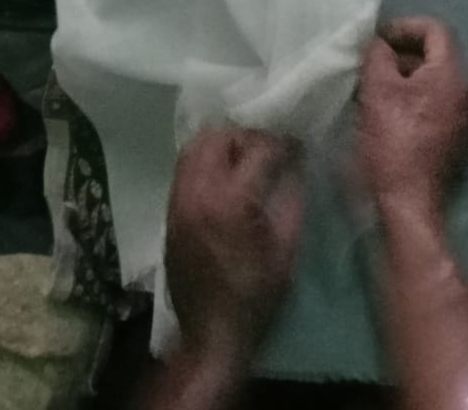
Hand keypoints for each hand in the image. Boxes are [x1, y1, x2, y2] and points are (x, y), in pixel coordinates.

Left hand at [165, 127, 305, 357]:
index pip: (258, 148)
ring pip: (193, 147)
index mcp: (231, 200)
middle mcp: (197, 191)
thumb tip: (297, 164)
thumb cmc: (256, 294)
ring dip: (222, 145)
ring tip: (246, 161)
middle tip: (269, 151)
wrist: (211, 332)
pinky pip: (184, 169)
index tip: (298, 148)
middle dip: (247, 136)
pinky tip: (225, 178)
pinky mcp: (169, 212)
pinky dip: (205, 162)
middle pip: (218, 136)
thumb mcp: (287, 247)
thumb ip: (292, 197)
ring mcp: (177, 200)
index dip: (283, 143)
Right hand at [356, 17, 467, 219]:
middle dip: (403, 56)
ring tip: (376, 92)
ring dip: (409, 80)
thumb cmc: (393, 144)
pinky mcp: (466, 140)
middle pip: (438, 56)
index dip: (402, 28)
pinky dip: (420, 102)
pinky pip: (443, 106)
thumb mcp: (376, 91)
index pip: (435, 29)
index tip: (375, 42)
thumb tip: (379, 42)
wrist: (411, 205)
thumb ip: (377, 55)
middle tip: (370, 67)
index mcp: (456, 74)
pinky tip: (393, 116)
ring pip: (439, 83)